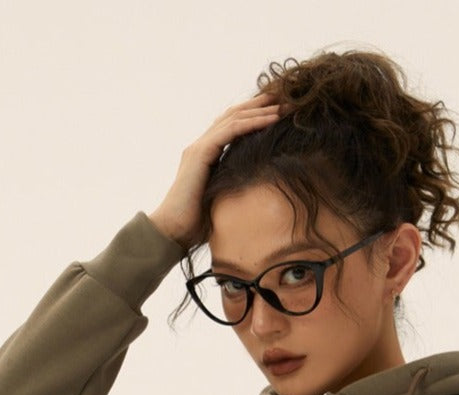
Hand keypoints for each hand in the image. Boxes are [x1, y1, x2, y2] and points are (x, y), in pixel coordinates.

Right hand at [148, 94, 283, 248]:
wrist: (172, 231)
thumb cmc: (195, 224)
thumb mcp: (221, 200)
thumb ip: (233, 187)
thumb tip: (257, 193)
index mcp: (206, 155)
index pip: (232, 126)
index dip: (254, 115)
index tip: (279, 110)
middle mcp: (201, 146)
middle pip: (234, 115)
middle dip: (260, 105)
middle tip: (286, 97)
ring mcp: (199, 147)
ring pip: (234, 118)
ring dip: (261, 110)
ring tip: (284, 105)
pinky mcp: (200, 153)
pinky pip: (230, 130)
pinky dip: (252, 122)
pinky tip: (271, 119)